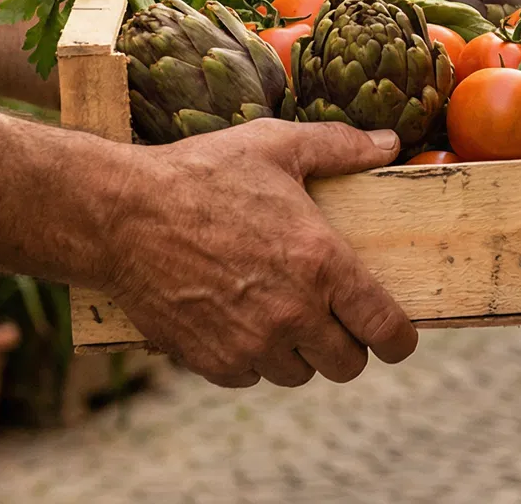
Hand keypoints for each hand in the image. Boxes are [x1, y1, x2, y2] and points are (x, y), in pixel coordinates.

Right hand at [104, 119, 417, 387]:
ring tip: (282, 313)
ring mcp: (251, 343)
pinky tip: (240, 320)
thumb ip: (340, 147)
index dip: (399, 339)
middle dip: (348, 345)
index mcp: (321, 263)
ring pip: (299, 373)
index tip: (396, 337)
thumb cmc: (201, 174)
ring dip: (298, 351)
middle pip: (348, 363)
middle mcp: (293, 313)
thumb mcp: (276, 146)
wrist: (121, 214)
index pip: (385, 328)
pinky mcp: (211, 360)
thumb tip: (389, 143)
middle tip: (333, 318)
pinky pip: (251, 376)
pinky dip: (252, 358)